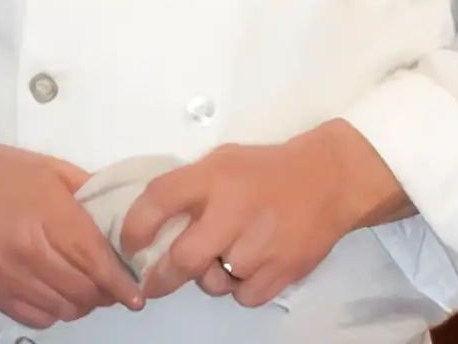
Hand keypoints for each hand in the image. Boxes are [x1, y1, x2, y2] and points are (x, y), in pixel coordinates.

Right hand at [0, 118, 143, 330]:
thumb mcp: (48, 167)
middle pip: (83, 291)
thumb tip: (114, 210)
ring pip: (63, 309)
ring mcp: (10, 277)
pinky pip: (36, 318)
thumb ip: (85, 190)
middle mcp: (31, 253)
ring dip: (82, 304)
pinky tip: (58, 296)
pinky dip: (54, 312)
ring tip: (88, 289)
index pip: (96, 261)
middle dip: (106, 293)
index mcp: (49, 215)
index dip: (122, 283)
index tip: (137, 293)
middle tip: (114, 284)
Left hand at [120, 121, 411, 309]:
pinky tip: (252, 263)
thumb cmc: (267, 169)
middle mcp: (234, 209)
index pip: (159, 199)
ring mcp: (260, 244)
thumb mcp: (224, 161)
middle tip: (153, 282)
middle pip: (182, 259)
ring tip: (227, 254)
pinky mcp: (282, 270)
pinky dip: (242, 287)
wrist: (328, 179)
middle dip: (161, 278)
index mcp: (215, 176)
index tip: (129, 244)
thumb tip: (154, 222)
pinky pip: (243, 296)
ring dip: (212, 276)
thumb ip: (192, 187)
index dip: (135, 226)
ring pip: (214, 282)